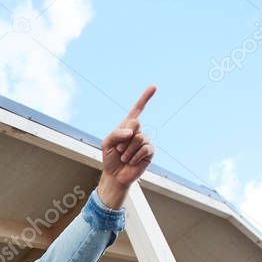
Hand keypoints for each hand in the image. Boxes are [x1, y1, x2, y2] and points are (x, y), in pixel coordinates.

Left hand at [97, 85, 156, 206]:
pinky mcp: (150, 152)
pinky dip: (135, 156)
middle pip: (135, 123)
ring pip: (138, 139)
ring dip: (127, 151)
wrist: (115, 175)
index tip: (154, 86)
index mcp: (127, 126)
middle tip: (119, 149)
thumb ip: (116, 133)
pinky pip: (144, 149)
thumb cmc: (110, 158)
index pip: (137, 109)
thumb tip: (132, 132)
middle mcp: (138, 132)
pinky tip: (132, 162)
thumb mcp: (106, 143)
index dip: (145, 98)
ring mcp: (145, 141)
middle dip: (123, 137)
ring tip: (124, 157)